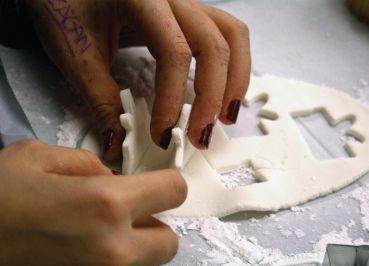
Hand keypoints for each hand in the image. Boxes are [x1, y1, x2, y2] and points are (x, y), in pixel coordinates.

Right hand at [0, 140, 186, 265]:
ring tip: (101, 231)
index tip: (156, 182)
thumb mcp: (41, 158)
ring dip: (136, 246)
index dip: (167, 183)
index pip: (174, 192)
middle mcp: (112, 250)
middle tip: (128, 212)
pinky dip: (113, 261)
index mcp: (106, 204)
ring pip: (146, 264)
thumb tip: (117, 180)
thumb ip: (92, 166)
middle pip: (169, 242)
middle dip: (154, 224)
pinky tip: (84, 247)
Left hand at [24, 0, 250, 157]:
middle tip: (201, 136)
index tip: (162, 134)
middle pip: (214, 44)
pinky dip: (233, 65)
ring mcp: (186, 4)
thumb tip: (118, 144)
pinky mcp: (190, 15)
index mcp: (142, 0)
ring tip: (227, 116)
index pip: (174, 52)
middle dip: (213, 96)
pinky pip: (226, 34)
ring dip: (236, 79)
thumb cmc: (64, 9)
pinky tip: (226, 91)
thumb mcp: (77, 56)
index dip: (173, 99)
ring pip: (232, 35)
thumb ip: (100, 100)